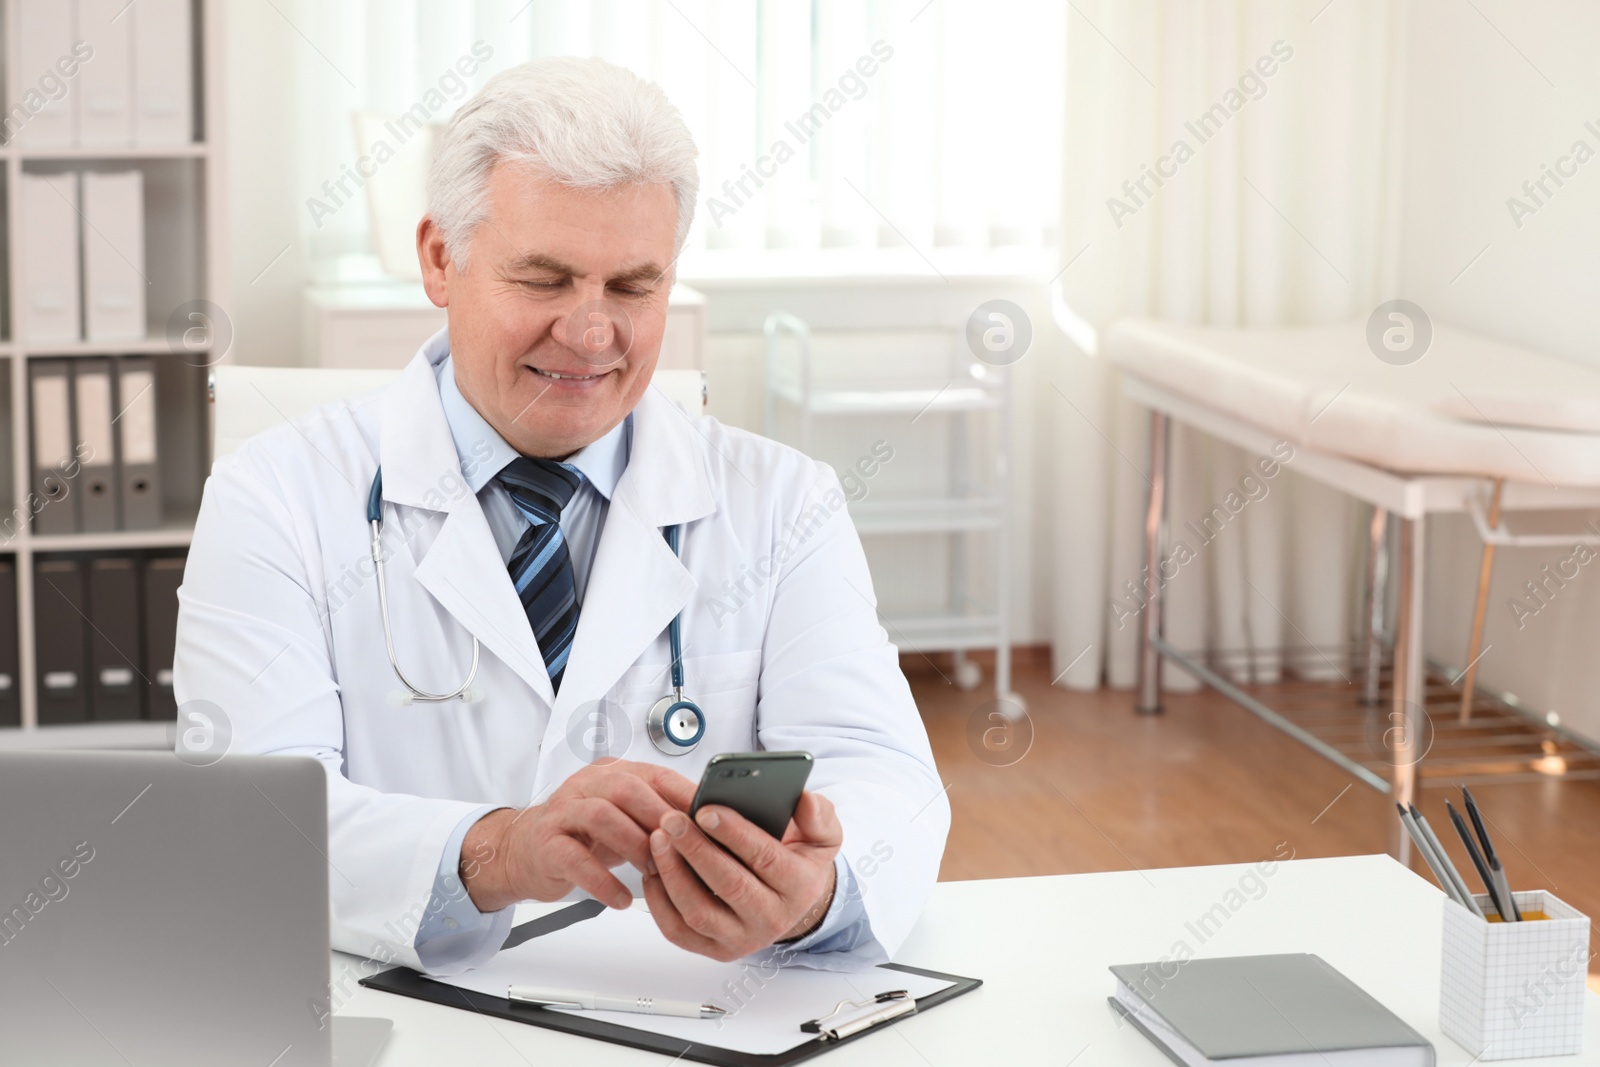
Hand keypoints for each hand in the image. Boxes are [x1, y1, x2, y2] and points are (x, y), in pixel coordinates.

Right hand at [462, 760, 695, 912]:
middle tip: (683, 849)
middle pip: (628, 789)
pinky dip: (602, 881)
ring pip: (602, 817)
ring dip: (634, 845)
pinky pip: (575, 859)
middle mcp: (587, 785)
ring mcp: (563, 812)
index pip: (655, 775)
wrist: (523, 850)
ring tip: (654, 872)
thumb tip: (710, 826)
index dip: (685, 796)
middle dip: (660, 819)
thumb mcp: (625, 818)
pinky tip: (622, 899)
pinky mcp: (546, 844)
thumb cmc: (583, 835)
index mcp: (612, 773)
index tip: (710, 820)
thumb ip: (657, 815)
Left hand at [642, 790, 841, 960]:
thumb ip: (817, 813)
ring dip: (673, 874)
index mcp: (800, 887)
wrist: (791, 902)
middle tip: (671, 819)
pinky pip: (678, 931)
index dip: (734, 833)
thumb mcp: (822, 834)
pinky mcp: (714, 949)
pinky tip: (653, 868)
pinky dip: (659, 901)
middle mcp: (772, 919)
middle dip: (695, 850)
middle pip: (729, 885)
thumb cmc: (798, 861)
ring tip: (658, 839)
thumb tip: (802, 798)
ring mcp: (741, 938)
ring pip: (699, 912)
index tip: (706, 809)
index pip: (766, 859)